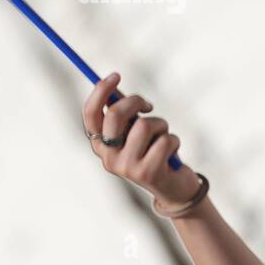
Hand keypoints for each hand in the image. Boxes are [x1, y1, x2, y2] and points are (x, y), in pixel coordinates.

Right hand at [82, 72, 202, 207]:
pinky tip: (172, 153)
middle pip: (115, 115)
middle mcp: (108, 158)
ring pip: (145, 125)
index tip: (116, 75)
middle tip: (148, 105)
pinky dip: (174, 141)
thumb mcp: (136, 131)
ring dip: (161, 124)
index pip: (91, 114)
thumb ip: (124, 113)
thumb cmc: (153, 152)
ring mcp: (127, 167)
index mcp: (101, 145)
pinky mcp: (147, 173)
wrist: (173, 189)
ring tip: (163, 136)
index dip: (100, 91)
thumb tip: (112, 84)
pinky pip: (165, 140)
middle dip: (135, 101)